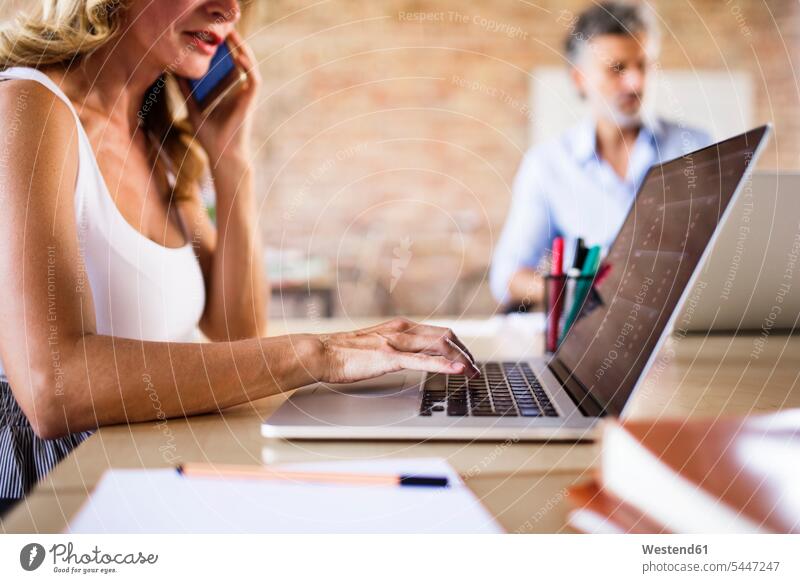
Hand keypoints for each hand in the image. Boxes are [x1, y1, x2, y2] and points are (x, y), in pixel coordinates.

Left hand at [179, 29, 260, 166]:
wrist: (222, 156)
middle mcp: (240, 91)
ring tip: (233, 34)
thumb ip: (187, 92)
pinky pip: (253, 80)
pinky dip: (248, 66)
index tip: (215, 35)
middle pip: (240, 61)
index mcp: (229, 92)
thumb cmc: (210, 137)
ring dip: (243, 49)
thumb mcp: (194, 108)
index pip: (229, 64)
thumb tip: (175, 74)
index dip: (225, 49)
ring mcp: (246, 96)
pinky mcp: (250, 102)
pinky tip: (238, 55)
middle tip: (224, 27)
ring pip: (250, 66)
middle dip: (234, 43)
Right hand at [312, 318, 480, 383]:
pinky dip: (445, 365)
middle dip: (465, 352)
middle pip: (446, 336)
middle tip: (475, 368)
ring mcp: (396, 343)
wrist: (321, 353)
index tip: (467, 359)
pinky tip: (458, 371)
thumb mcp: (376, 344)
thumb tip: (406, 358)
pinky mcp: (389, 358)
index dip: (457, 346)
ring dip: (461, 359)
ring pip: (439, 345)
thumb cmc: (343, 353)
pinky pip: (423, 361)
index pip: (438, 332)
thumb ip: (393, 347)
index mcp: (399, 327)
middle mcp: (401, 330)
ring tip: (473, 373)